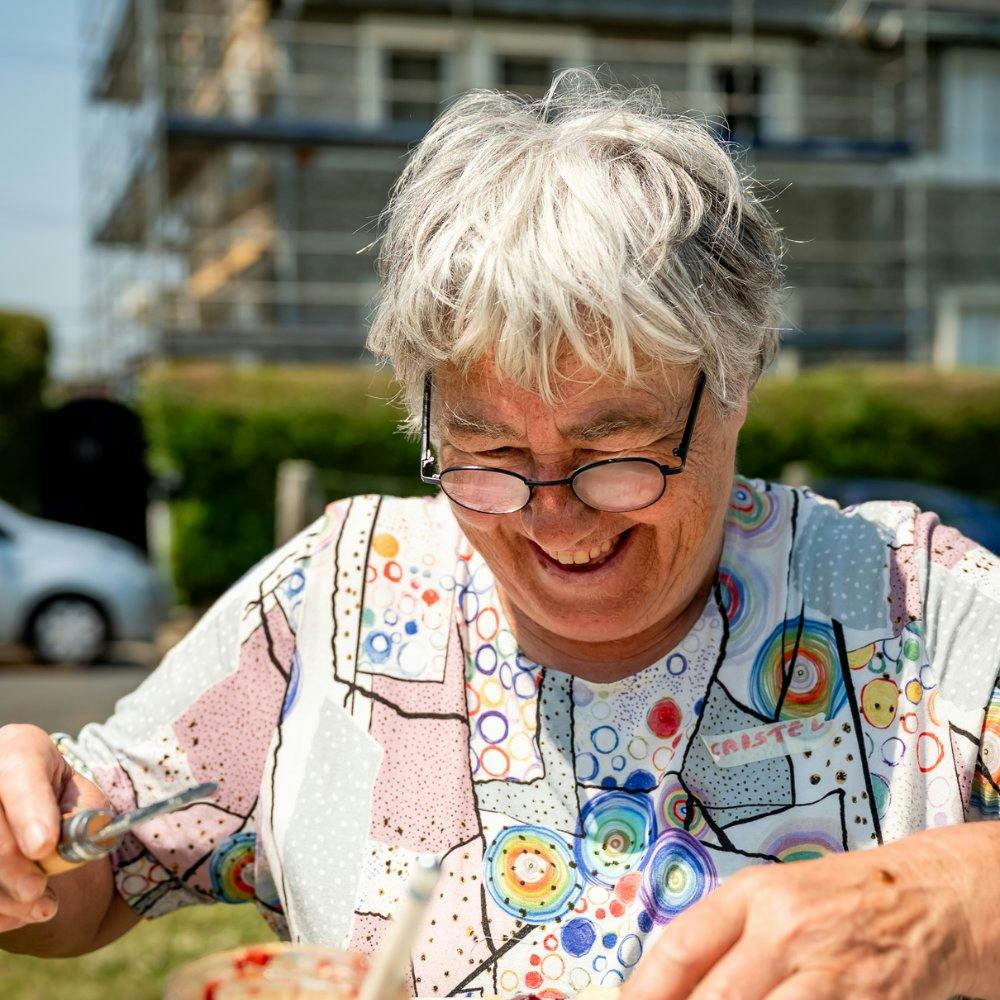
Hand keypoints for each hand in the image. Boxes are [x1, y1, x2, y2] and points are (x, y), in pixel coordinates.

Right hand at [0, 724, 104, 934]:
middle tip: (38, 890)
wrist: (20, 791)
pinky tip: (16, 913)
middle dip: (12, 866)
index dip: (29, 812)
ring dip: (2, 895)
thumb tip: (74, 849)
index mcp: (17, 750)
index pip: (19, 773)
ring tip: (40, 907)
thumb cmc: (51, 794)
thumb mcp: (77, 792)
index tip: (44, 847)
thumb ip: (83, 814)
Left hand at [621, 826, 987, 999]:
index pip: (680, 948)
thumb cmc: (847, 898)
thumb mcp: (777, 896)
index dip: (643, 990)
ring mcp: (825, 976)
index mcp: (755, 894)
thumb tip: (670, 982)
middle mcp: (784, 931)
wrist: (932, 901)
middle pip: (712, 998)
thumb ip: (727, 936)